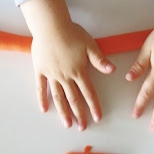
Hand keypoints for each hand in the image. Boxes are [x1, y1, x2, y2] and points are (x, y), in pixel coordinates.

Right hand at [21, 0, 115, 129]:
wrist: (50, 26)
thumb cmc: (71, 33)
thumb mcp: (90, 45)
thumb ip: (100, 60)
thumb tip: (113, 71)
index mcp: (79, 71)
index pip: (88, 93)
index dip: (93, 106)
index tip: (97, 118)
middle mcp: (65, 76)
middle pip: (73, 99)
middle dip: (79, 115)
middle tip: (82, 127)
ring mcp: (52, 75)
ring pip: (58, 97)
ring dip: (63, 112)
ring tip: (67, 124)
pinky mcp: (40, 71)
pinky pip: (41, 88)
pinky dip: (42, 99)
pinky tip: (44, 110)